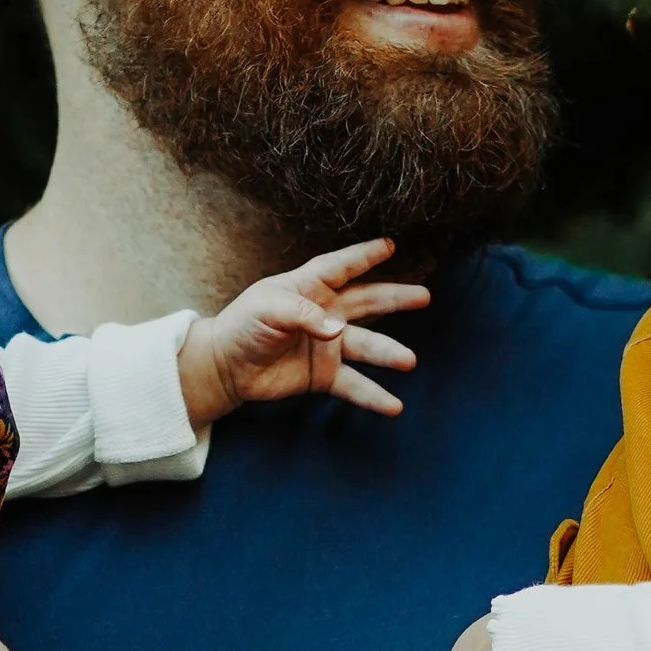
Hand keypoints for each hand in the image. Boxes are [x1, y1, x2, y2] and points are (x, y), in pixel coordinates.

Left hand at [178, 237, 430, 427]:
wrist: (227, 366)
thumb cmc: (243, 325)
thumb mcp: (267, 308)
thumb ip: (303, 314)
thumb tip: (338, 331)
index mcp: (309, 286)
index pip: (341, 266)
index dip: (364, 255)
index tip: (389, 245)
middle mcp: (326, 313)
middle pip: (367, 301)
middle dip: (395, 298)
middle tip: (424, 295)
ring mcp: (329, 345)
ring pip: (366, 345)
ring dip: (388, 352)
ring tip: (409, 360)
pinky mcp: (324, 375)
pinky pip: (354, 384)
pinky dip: (373, 395)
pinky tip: (394, 406)